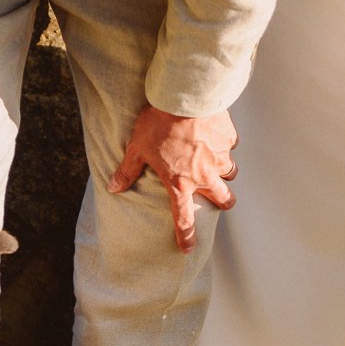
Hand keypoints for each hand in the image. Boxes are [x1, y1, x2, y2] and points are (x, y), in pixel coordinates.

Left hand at [108, 105, 238, 252]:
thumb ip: (127, 170)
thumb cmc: (157, 123)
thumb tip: (113, 187)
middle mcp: (204, 175)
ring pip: (231, 174)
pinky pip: (230, 147)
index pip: (184, 219)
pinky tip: (213, 136)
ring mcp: (220, 158)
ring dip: (225, 173)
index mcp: (180, 183)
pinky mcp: (228, 140)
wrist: (183, 96)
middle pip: (224, 200)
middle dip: (223, 203)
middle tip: (219, 199)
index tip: (189, 249)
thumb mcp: (136, 147)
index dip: (187, 237)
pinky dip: (224, 146)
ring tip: (214, 163)